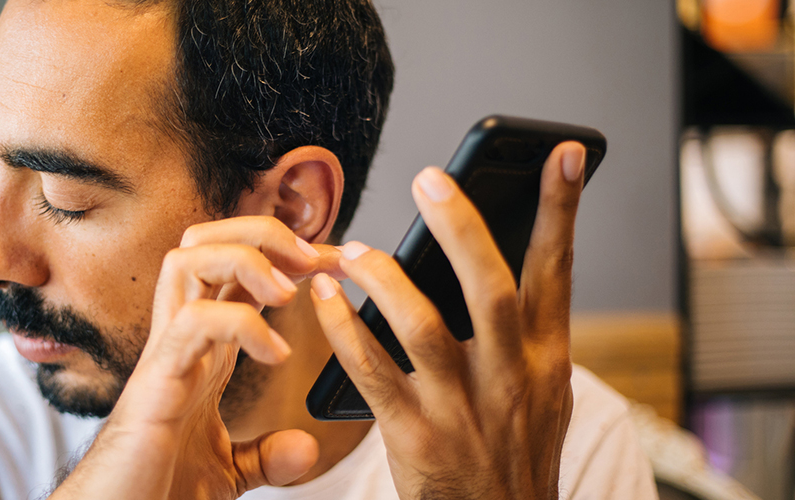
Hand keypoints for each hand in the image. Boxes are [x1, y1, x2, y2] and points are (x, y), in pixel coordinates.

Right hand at [52, 216, 334, 499]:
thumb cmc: (156, 493)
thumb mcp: (228, 472)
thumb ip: (265, 455)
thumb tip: (304, 447)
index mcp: (200, 351)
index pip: (234, 272)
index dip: (284, 254)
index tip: (335, 263)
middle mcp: (179, 340)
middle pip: (203, 241)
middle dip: (261, 232)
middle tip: (314, 260)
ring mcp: (164, 356)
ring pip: (187, 260)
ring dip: (246, 258)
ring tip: (289, 292)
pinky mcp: (156, 383)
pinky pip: (194, 321)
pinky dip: (242, 323)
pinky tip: (275, 353)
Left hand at [308, 142, 586, 498]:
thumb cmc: (515, 453)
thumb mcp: (543, 394)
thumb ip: (524, 334)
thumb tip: (498, 262)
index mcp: (546, 360)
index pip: (558, 272)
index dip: (561, 211)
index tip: (561, 154)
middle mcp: (510, 378)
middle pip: (488, 287)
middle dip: (461, 227)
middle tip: (430, 178)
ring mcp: (462, 409)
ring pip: (420, 324)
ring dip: (383, 277)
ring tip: (353, 249)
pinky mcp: (414, 436)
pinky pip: (370, 371)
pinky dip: (343, 329)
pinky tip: (325, 300)